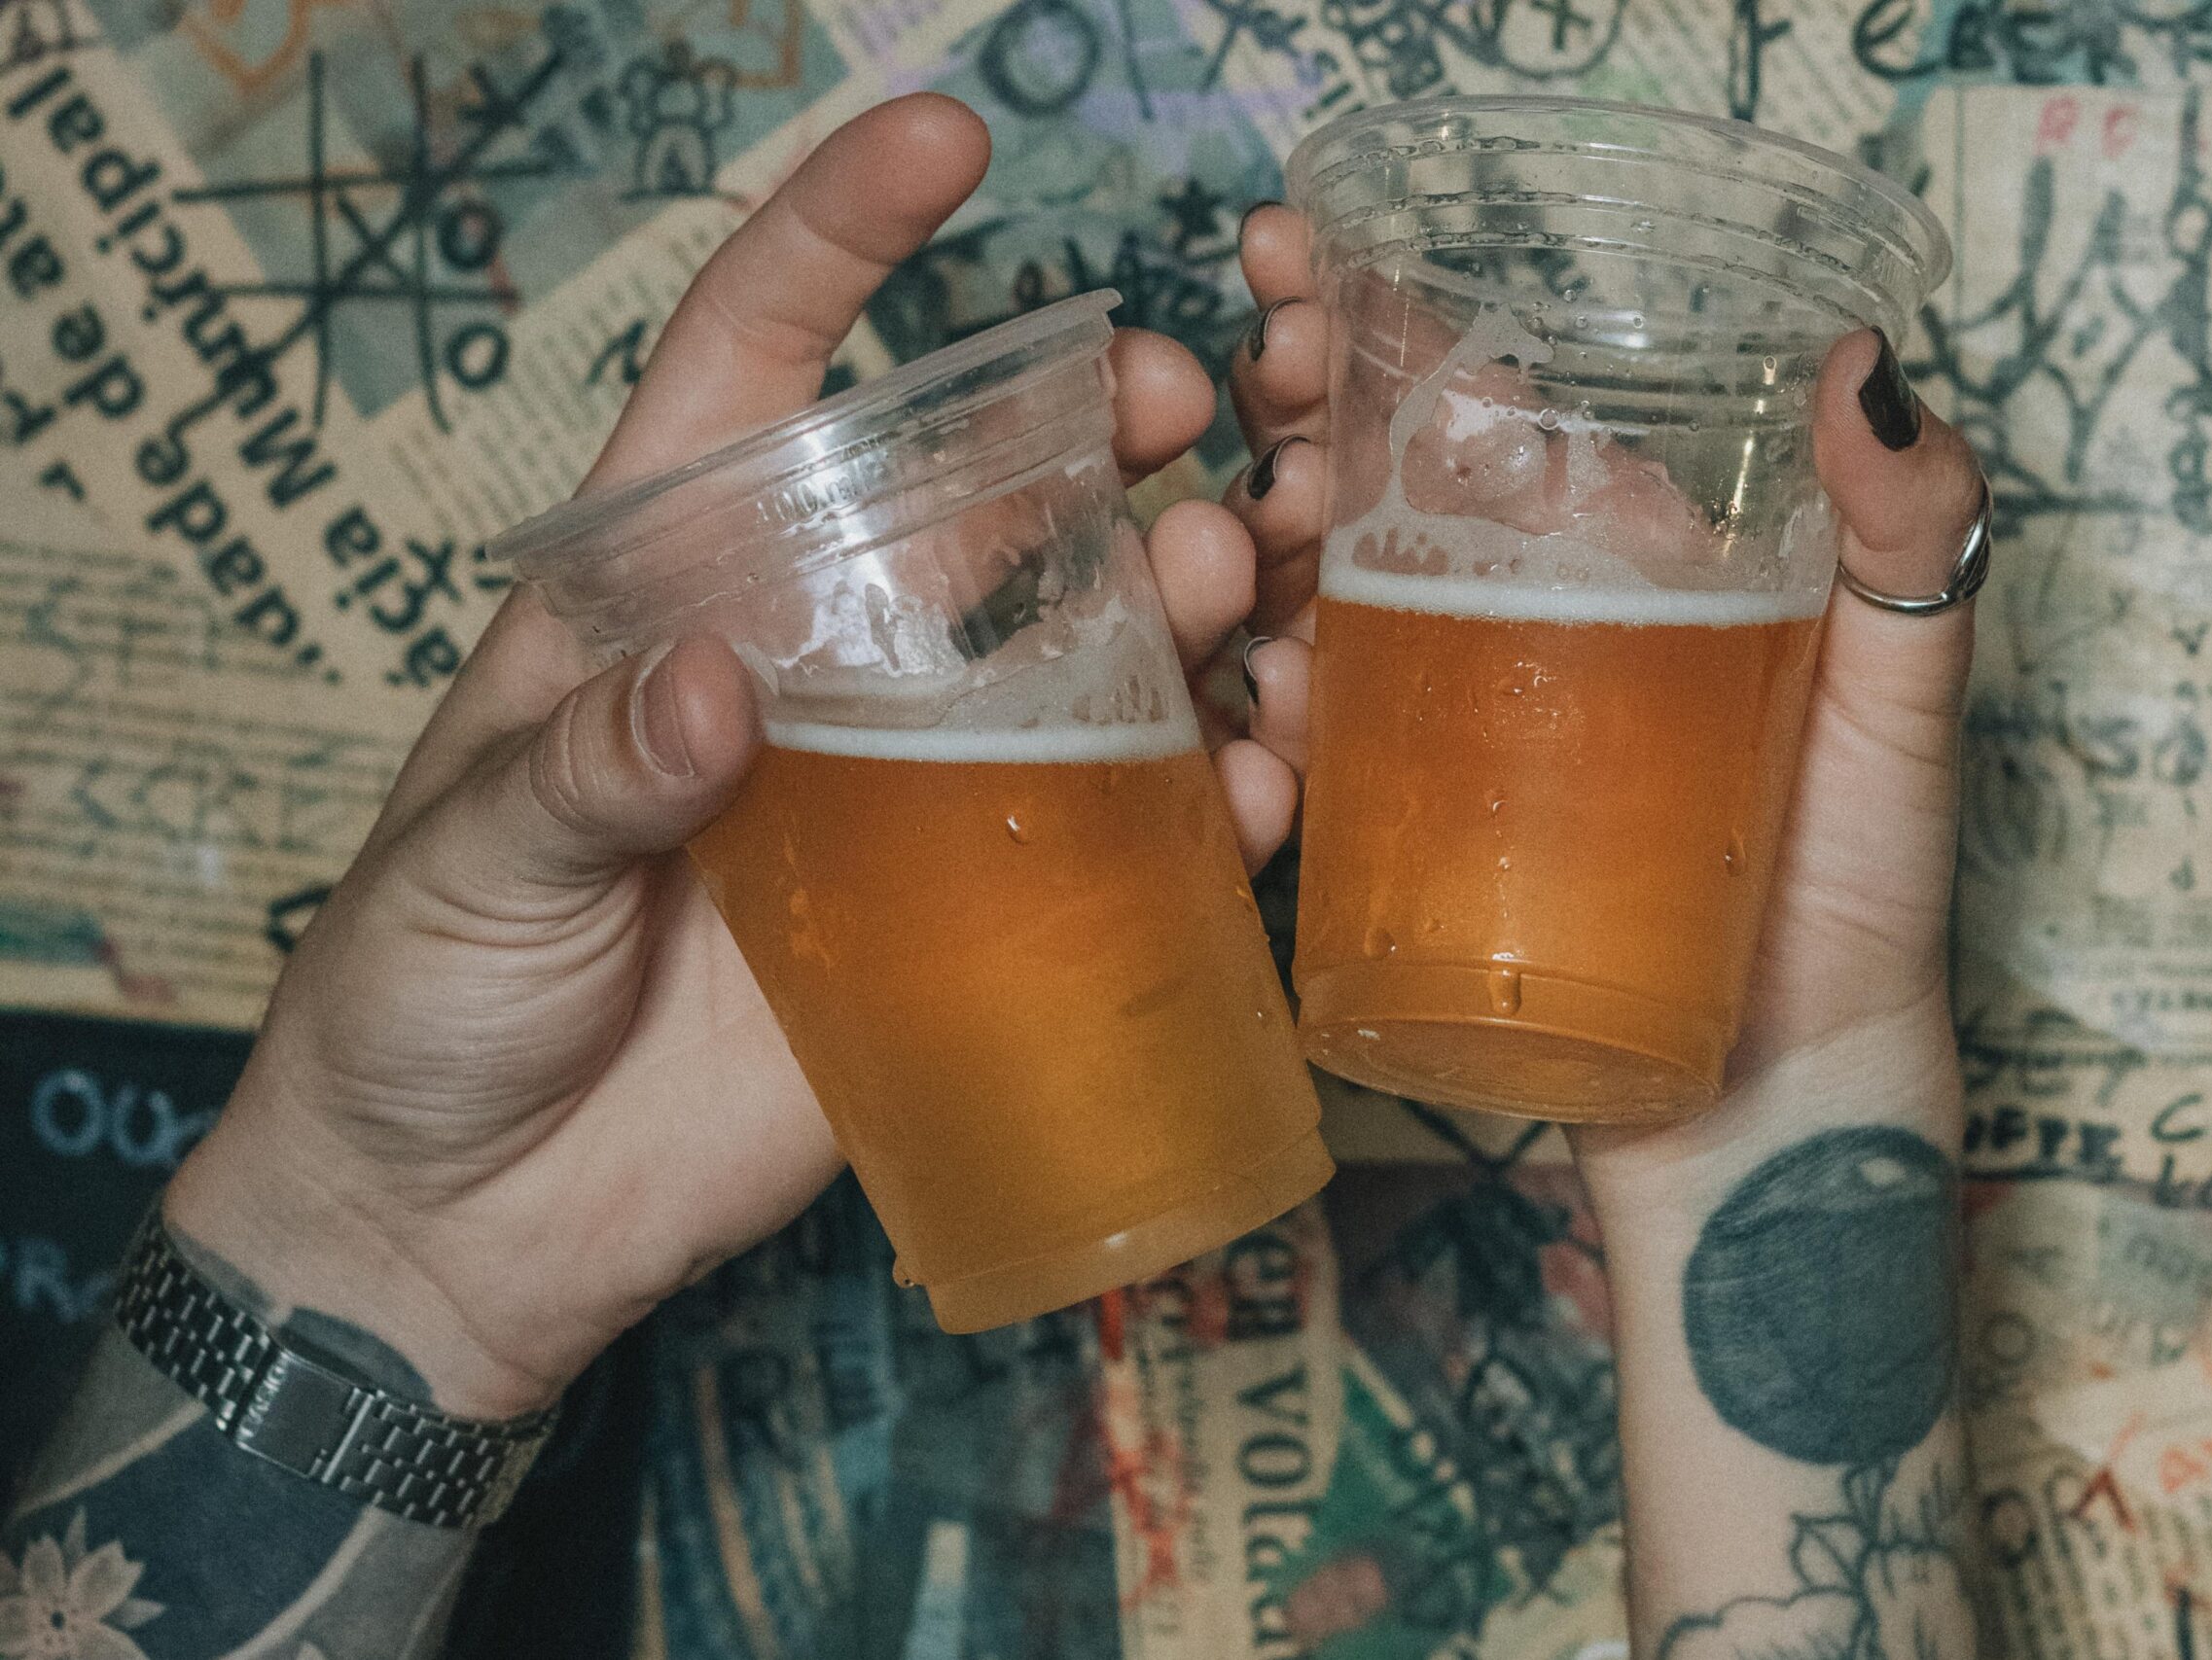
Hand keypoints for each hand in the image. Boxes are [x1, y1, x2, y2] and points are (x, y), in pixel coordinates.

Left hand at [165, 96, 1294, 1417]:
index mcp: (666, 588)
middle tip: (1181, 411)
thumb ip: (579, 770)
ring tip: (1236, 582)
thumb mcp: (463, 862)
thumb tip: (716, 693)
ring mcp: (907, 786)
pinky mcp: (972, 918)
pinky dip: (1205, 796)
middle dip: (1093, 423)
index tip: (952, 140)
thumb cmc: (420, 998)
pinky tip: (1252, 777)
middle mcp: (816, 659)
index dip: (847, 240)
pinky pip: (1117, 834)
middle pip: (980, 494)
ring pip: (1083, 648)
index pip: (756, 370)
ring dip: (1182, 595)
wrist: (470, 1219)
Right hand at [1224, 205, 1983, 1192]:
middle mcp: (1537, 637)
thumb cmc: (1862, 905)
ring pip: (1331, 610)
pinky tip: (1275, 692)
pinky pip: (1322, 761)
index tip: (1310, 268)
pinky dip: (1279, 715)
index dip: (1405, 331)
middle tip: (1267, 378)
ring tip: (1252, 532)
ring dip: (1264, 551)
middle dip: (1305, 417)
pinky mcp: (1416, 848)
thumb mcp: (1899, 707)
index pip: (1509, 417)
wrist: (1783, 1121)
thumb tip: (1867, 364)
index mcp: (1638, 571)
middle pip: (1392, 496)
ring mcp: (1464, 743)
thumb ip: (1907, 541)